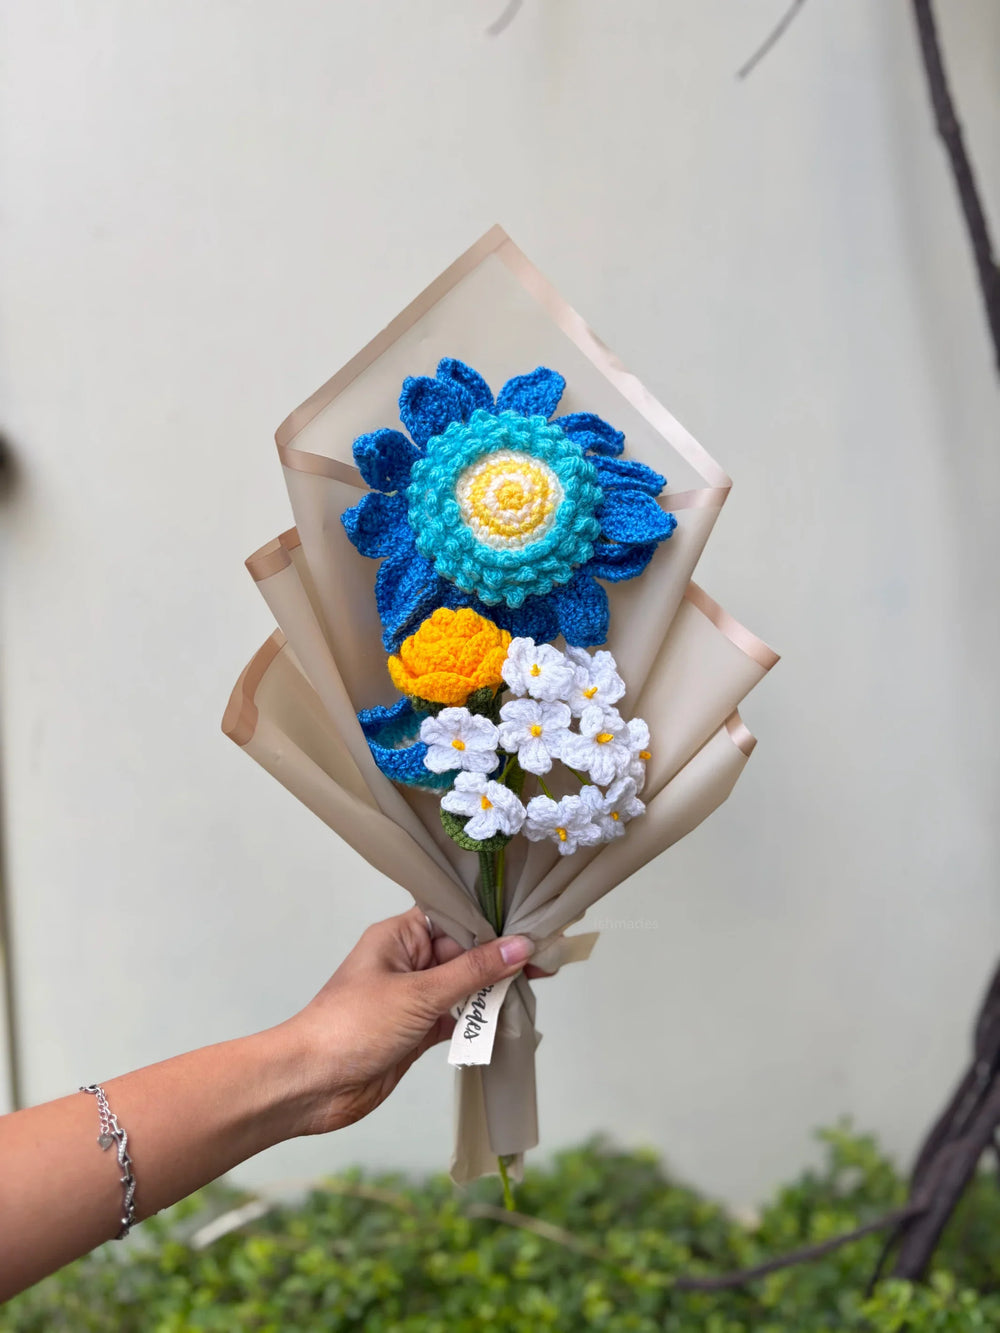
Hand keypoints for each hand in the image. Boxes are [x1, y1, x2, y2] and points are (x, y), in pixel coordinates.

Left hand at [281, 907, 535, 1135]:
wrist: (310, 1085)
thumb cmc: (352, 1026)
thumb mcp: (420, 994)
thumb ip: (474, 971)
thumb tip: (520, 945)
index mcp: (400, 936)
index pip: (453, 916)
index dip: (491, 919)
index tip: (531, 922)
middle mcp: (408, 962)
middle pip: (464, 952)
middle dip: (501, 957)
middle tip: (546, 958)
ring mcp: (413, 998)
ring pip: (464, 987)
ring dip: (493, 990)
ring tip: (537, 984)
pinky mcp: (417, 1031)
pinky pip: (457, 1018)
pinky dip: (478, 1020)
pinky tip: (507, 1018)